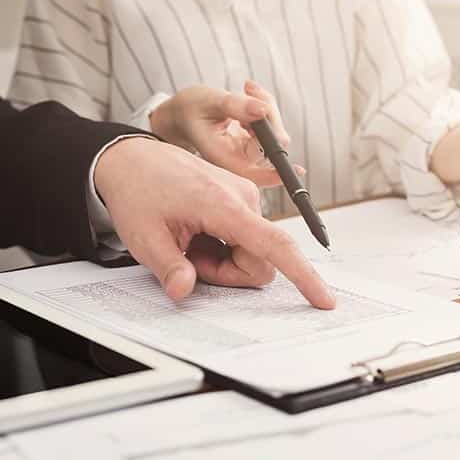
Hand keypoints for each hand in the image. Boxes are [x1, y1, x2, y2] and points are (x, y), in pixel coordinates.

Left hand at [94, 137, 334, 308]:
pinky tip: (197, 233)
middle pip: (260, 261)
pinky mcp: (241, 199)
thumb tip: (183, 291)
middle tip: (189, 259)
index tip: (324, 300)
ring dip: (223, 260)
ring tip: (190, 242)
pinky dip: (223, 246)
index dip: (303, 277)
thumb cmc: (139, 192)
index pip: (276, 246)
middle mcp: (245, 198)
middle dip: (228, 273)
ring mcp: (245, 197)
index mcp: (225, 205)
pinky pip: (246, 238)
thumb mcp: (144, 237)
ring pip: (253, 252)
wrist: (135, 159)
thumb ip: (169, 267)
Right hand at [149, 82, 303, 186]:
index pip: (255, 175)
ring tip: (247, 89)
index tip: (298, 170)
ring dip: (267, 107)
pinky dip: (265, 105)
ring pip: (275, 132)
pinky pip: (271, 123)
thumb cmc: (190, 109)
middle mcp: (238, 160)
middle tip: (250, 92)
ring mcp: (249, 150)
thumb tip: (263, 111)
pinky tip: (249, 91)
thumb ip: (235, 106)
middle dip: (269, 116)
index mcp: (223, 160)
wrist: (183, 112)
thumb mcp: (209, 101)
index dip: (277, 175)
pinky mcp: (255, 140)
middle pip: (272, 146)